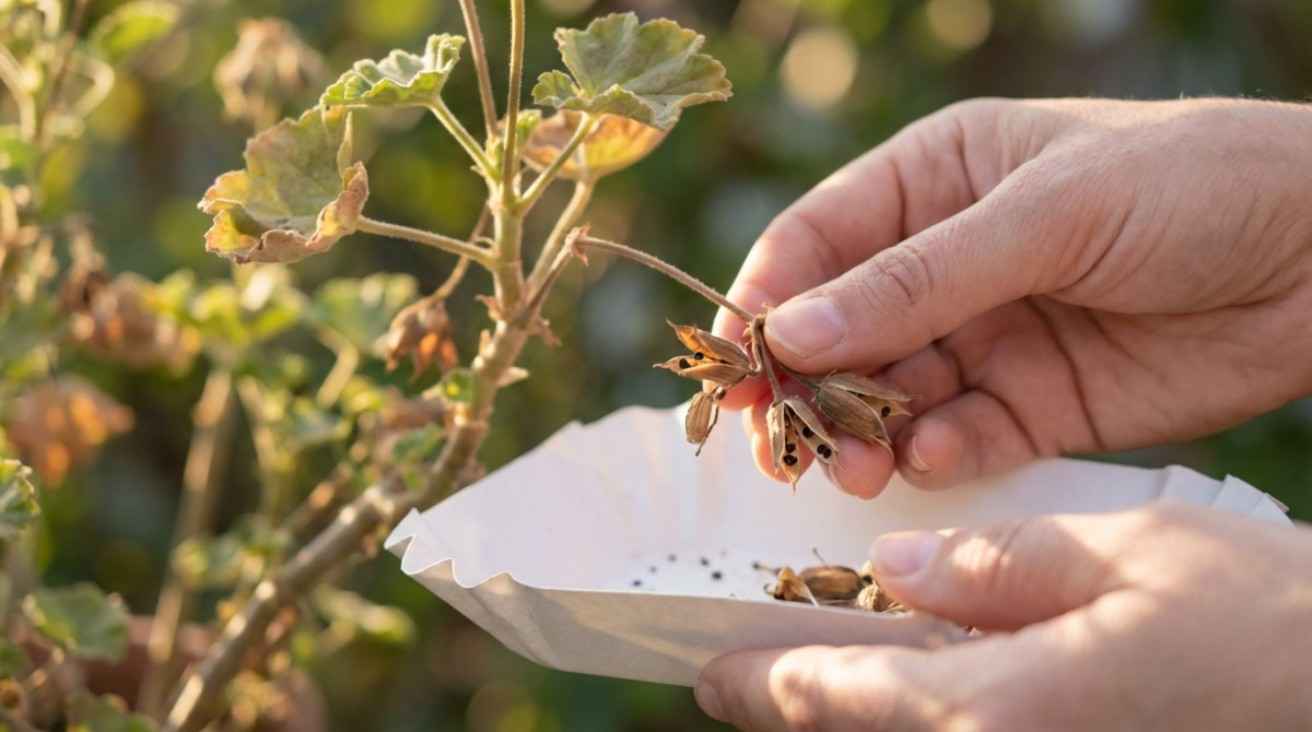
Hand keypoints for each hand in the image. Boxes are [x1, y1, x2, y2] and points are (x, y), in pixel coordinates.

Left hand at [694, 504, 1311, 730]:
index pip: (835, 698)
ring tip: (816, 671)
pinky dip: (920, 719)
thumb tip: (896, 574)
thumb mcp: (1131, 555)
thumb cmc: (1267, 624)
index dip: (760, 682)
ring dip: (852, 717)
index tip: (704, 671)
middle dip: (792, 708)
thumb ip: (998, 567)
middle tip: (741, 671)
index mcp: (998, 709)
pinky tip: (921, 679)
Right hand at [713, 98, 1311, 496]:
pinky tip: (932, 459)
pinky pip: (957, 437)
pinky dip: (935, 454)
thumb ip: (915, 282)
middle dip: (807, 387)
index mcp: (933, 179)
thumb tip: (792, 335)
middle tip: (784, 444)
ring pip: (889, 395)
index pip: (816, 243)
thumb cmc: (1191, 185)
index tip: (732, 366)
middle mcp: (945, 261)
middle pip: (840, 332)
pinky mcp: (1031, 404)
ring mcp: (986, 335)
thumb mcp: (1044, 215)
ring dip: (862, 433)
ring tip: (857, 467)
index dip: (766, 303)